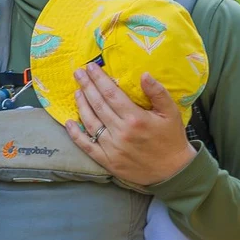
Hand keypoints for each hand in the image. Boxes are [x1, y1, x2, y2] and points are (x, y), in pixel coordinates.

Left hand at [66, 66, 196, 186]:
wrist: (172, 171)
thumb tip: (143, 74)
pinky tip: (68, 123)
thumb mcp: (171, 112)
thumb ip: (157, 92)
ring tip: (77, 91)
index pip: (111, 94)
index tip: (90, 67)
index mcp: (135, 118)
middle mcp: (120, 132)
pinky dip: (75, 135)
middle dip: (86, 86)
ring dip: (81, 105)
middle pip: (98, 105)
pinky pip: (86, 146)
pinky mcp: (107, 161)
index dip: (99, 79)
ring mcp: (111, 148)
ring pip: (90, 122)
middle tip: (78, 73)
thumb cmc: (171, 138)